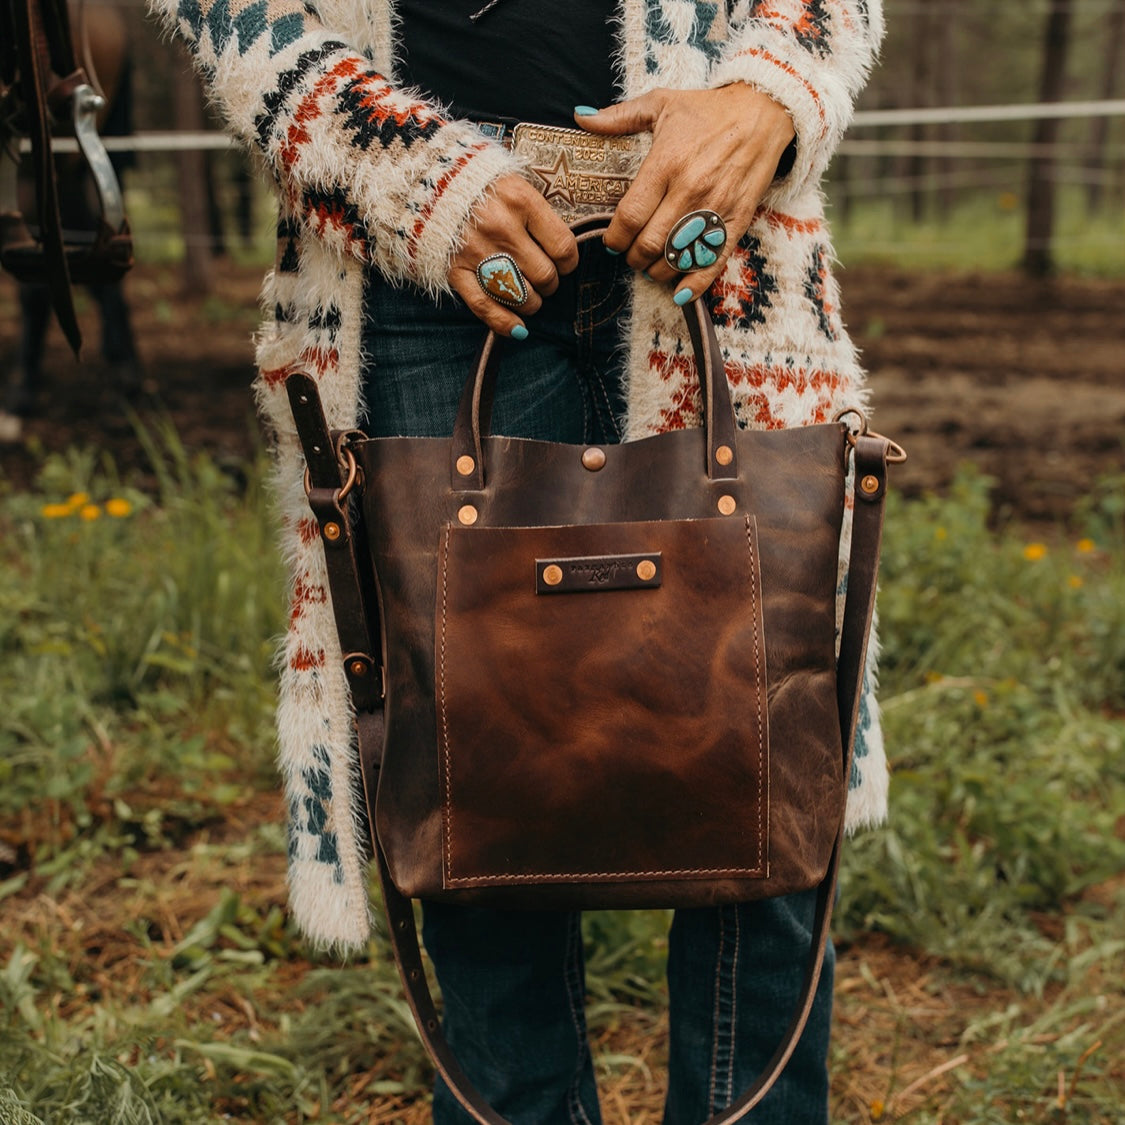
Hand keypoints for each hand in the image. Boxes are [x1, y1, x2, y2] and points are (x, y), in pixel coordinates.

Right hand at [448, 173, 579, 336]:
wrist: (424, 179)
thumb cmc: (477, 182)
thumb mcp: (512, 182)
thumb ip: (536, 212)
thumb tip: (561, 249)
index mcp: (520, 201)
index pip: (562, 247)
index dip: (569, 263)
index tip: (563, 263)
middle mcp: (501, 228)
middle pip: (544, 276)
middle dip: (550, 284)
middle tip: (544, 279)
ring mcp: (477, 252)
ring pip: (520, 296)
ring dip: (531, 303)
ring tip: (528, 295)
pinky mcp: (455, 270)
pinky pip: (485, 306)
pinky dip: (504, 322)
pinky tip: (518, 330)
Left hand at [575, 85, 794, 302]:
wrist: (764, 112)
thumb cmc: (709, 110)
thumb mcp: (662, 104)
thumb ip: (619, 117)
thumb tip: (580, 120)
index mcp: (666, 163)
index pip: (630, 216)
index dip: (616, 237)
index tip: (612, 241)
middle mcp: (689, 189)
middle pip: (649, 244)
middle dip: (633, 257)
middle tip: (631, 255)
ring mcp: (715, 208)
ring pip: (676, 258)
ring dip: (657, 271)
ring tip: (651, 265)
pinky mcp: (737, 221)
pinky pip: (712, 263)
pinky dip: (694, 285)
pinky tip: (678, 293)